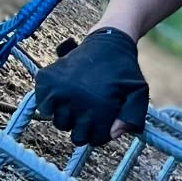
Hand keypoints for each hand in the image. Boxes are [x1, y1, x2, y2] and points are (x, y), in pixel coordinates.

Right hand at [35, 27, 148, 144]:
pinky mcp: (48, 81)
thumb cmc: (124, 70)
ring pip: (60, 122)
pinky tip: (63, 95)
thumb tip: (112, 135)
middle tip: (89, 110)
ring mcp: (61, 91)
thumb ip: (132, 117)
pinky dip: (50, 104)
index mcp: (101, 108)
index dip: (99, 132)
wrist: (108, 41)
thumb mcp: (138, 92)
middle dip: (83, 127)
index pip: (94, 139)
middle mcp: (79, 102)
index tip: (101, 119)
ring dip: (68, 116)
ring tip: (78, 100)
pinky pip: (43, 106)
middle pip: (76, 136)